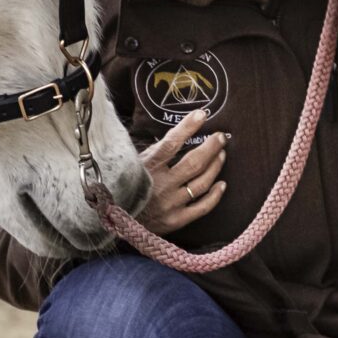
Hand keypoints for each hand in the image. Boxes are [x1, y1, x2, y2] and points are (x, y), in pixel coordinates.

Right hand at [136, 109, 228, 235]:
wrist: (115, 223)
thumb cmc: (124, 189)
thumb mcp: (132, 166)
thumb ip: (153, 152)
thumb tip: (175, 136)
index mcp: (147, 168)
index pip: (171, 143)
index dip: (188, 127)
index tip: (201, 114)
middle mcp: (161, 185)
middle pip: (194, 162)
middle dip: (211, 147)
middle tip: (220, 137)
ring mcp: (170, 204)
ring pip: (202, 182)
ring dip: (216, 166)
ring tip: (221, 155)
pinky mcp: (176, 220)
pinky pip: (203, 207)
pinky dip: (215, 195)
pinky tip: (222, 184)